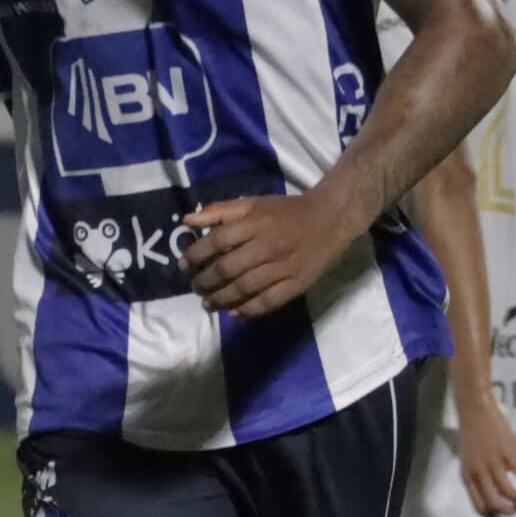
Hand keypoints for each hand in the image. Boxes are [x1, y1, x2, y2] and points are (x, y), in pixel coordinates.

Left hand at [184, 191, 362, 320]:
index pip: (217, 241)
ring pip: (244, 289)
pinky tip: (235, 313)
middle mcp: (266, 246)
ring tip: (208, 304)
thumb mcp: (253, 203)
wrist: (331, 219)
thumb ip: (220, 211)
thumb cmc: (287, 211)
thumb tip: (188, 220)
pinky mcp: (296, 284)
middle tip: (195, 287)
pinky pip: (268, 302)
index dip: (196, 255)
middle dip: (205, 281)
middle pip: (227, 269)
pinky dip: (249, 310)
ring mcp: (282, 268)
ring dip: (221, 299)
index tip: (184, 264)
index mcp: (255, 224)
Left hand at [456, 384, 515, 516]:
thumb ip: (481, 475)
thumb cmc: (473, 434)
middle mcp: (479, 473)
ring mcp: (494, 464)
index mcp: (467, 476)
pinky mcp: (508, 453)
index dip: (492, 516)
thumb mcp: (471, 459)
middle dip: (508, 511)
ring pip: (509, 493)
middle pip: (494, 503)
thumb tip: (500, 490)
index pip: (479, 505)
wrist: (475, 409)